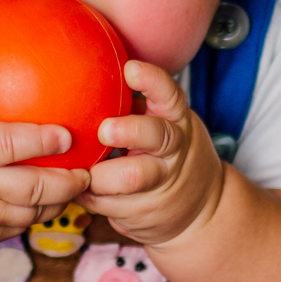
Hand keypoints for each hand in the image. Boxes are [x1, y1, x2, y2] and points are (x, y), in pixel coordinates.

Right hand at [0, 55, 90, 262]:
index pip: (12, 145)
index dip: (44, 140)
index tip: (67, 134)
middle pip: (36, 187)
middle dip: (70, 180)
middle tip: (89, 166)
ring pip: (35, 213)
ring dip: (62, 200)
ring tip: (81, 184)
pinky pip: (21, 227)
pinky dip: (41, 215)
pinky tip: (54, 200)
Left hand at [84, 60, 224, 249]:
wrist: (202, 209)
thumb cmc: (167, 155)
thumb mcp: (164, 126)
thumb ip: (137, 108)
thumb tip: (82, 79)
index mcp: (176, 122)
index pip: (170, 95)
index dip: (151, 81)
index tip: (130, 69)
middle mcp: (173, 151)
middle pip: (156, 137)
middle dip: (128, 131)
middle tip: (104, 130)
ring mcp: (161, 184)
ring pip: (129, 179)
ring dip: (97, 174)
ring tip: (80, 170)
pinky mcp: (144, 212)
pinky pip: (107, 203)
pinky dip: (86, 195)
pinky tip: (78, 187)